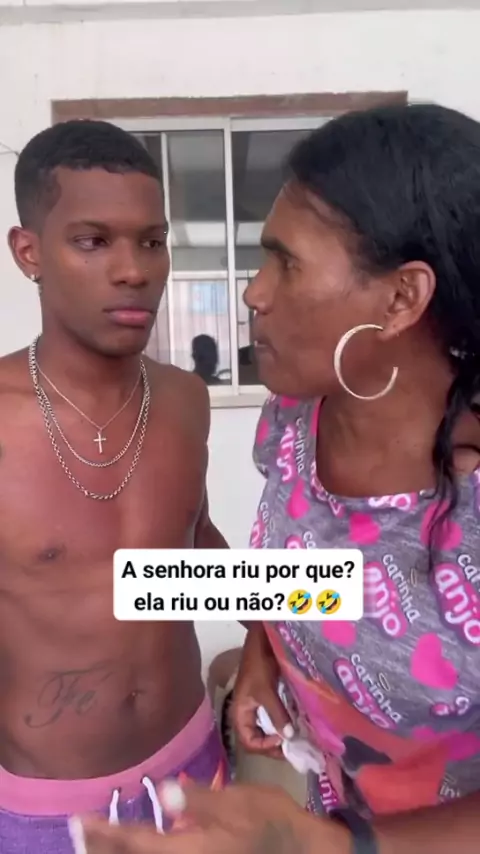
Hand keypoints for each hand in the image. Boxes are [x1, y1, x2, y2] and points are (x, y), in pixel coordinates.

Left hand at [75, 780, 346, 853]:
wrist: (303, 852)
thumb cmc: (270, 822)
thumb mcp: (238, 802)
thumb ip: (198, 799)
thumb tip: (164, 791)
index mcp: (188, 850)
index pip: (135, 843)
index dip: (105, 833)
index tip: (79, 822)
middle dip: (104, 849)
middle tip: (80, 835)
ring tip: (99, 842)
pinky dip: (144, 853)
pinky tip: (142, 845)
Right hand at [231, 625, 293, 757]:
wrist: (262, 641)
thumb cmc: (258, 665)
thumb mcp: (266, 691)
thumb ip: (276, 714)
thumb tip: (288, 737)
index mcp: (240, 713)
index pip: (249, 742)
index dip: (264, 746)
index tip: (282, 741)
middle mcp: (247, 713)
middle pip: (257, 739)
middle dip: (274, 746)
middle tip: (294, 747)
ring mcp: (257, 707)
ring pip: (267, 730)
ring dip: (281, 735)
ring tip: (297, 739)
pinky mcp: (267, 699)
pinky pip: (274, 717)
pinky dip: (284, 723)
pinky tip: (297, 724)